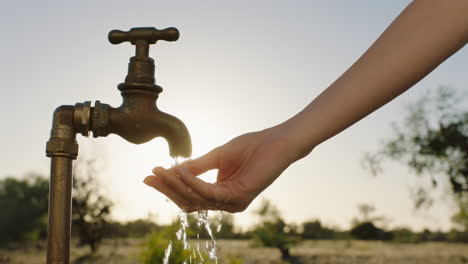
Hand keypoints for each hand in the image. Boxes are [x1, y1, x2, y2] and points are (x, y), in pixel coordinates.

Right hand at [144, 126, 301, 212]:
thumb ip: (196, 166)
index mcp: (221, 194)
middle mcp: (226, 202)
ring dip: (176, 185)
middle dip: (167, 189)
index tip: (150, 175)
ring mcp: (232, 203)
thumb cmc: (251, 147)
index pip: (190, 196)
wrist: (276, 141)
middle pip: (189, 201)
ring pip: (196, 199)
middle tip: (149, 176)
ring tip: (161, 171)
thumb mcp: (217, 156)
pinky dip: (191, 182)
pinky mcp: (238, 198)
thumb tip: (173, 171)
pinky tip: (179, 171)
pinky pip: (208, 192)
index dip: (169, 187)